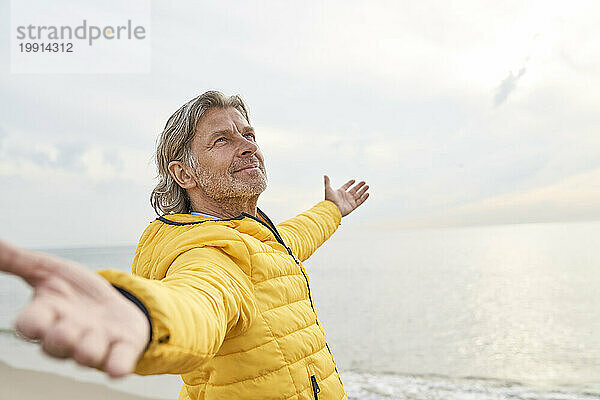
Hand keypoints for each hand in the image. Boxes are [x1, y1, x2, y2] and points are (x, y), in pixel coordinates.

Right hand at [0, 239, 149, 377]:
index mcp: (48, 315)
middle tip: (68, 329)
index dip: (31, 324)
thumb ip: (16, 260)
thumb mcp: (49, 270)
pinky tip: (117, 369)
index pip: (30, 325)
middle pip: (56, 344)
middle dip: (61, 337)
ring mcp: (96, 345)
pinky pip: (117, 363)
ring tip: (96, 335)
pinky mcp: (121, 350)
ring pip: (86, 355)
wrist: (117, 308)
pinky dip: (117, 365)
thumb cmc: (77, 293)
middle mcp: (69, 334)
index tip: (34, 321)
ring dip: (89, 348)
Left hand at [324, 175, 369, 216]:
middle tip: (364, 182)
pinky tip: (367, 193)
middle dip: (359, 186)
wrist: (332, 209)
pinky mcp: (353, 206)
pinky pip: (360, 201)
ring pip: (358, 195)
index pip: (346, 186)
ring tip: (367, 186)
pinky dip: (364, 198)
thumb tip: (325, 175)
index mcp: (340, 192)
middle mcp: (345, 196)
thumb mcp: (328, 189)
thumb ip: (327, 182)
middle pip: (354, 190)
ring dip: (363, 191)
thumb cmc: (329, 200)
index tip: (354, 180)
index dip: (350, 183)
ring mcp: (350, 201)